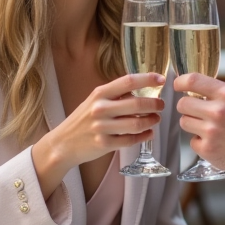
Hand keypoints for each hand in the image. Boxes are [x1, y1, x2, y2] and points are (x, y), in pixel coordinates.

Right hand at [32, 73, 165, 196]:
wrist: (63, 143)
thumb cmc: (82, 120)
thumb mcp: (94, 101)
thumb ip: (115, 95)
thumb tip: (141, 90)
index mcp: (99, 93)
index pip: (128, 81)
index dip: (147, 79)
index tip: (161, 79)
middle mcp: (100, 108)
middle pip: (136, 104)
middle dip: (154, 104)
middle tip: (161, 105)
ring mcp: (102, 127)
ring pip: (136, 124)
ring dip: (151, 121)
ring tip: (156, 119)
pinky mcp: (104, 144)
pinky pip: (131, 140)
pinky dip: (144, 136)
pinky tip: (148, 133)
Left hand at [174, 73, 224, 188]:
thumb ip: (224, 94)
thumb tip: (204, 90)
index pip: (193, 80)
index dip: (181, 82)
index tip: (179, 85)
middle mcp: (217, 111)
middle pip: (183, 103)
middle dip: (188, 106)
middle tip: (197, 111)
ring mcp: (211, 132)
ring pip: (184, 122)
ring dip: (193, 123)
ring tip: (210, 128)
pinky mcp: (207, 150)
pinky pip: (192, 141)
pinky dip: (200, 142)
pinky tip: (216, 142)